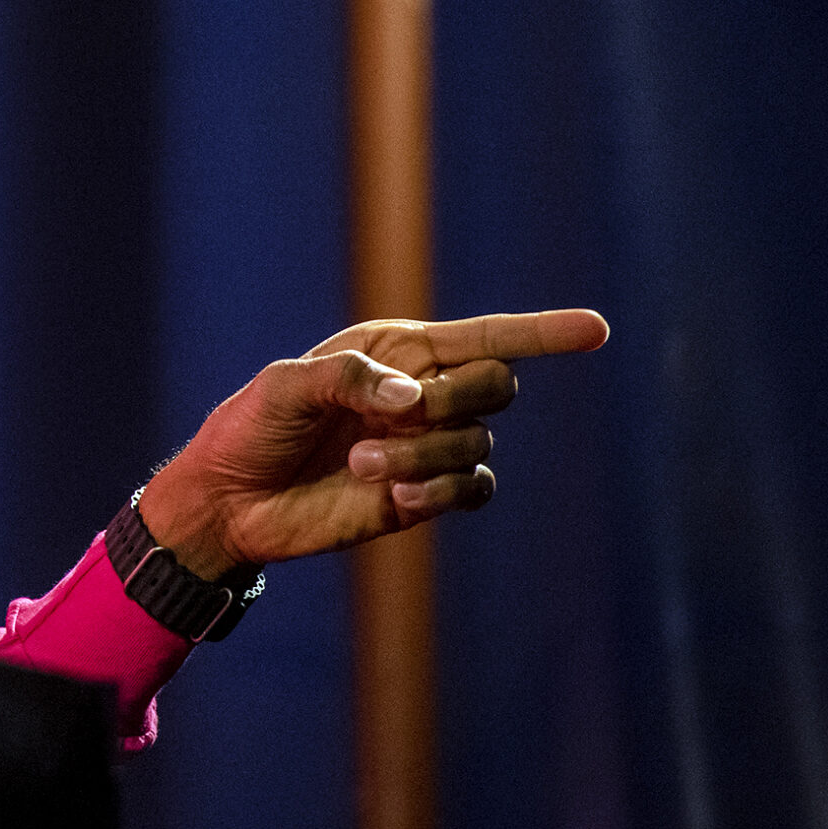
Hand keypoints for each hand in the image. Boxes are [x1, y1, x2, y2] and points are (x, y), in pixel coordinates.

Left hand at [136, 309, 608, 578]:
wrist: (231, 498)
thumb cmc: (251, 427)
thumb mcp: (285, 386)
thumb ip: (347, 377)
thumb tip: (413, 398)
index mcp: (396, 351)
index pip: (485, 336)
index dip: (543, 332)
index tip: (596, 330)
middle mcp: (421, 393)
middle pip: (495, 384)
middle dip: (460, 397)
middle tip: (402, 413)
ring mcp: (425, 446)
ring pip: (476, 441)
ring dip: (425, 454)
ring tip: (359, 466)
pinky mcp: (421, 495)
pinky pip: (470, 488)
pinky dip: (441, 491)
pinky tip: (394, 496)